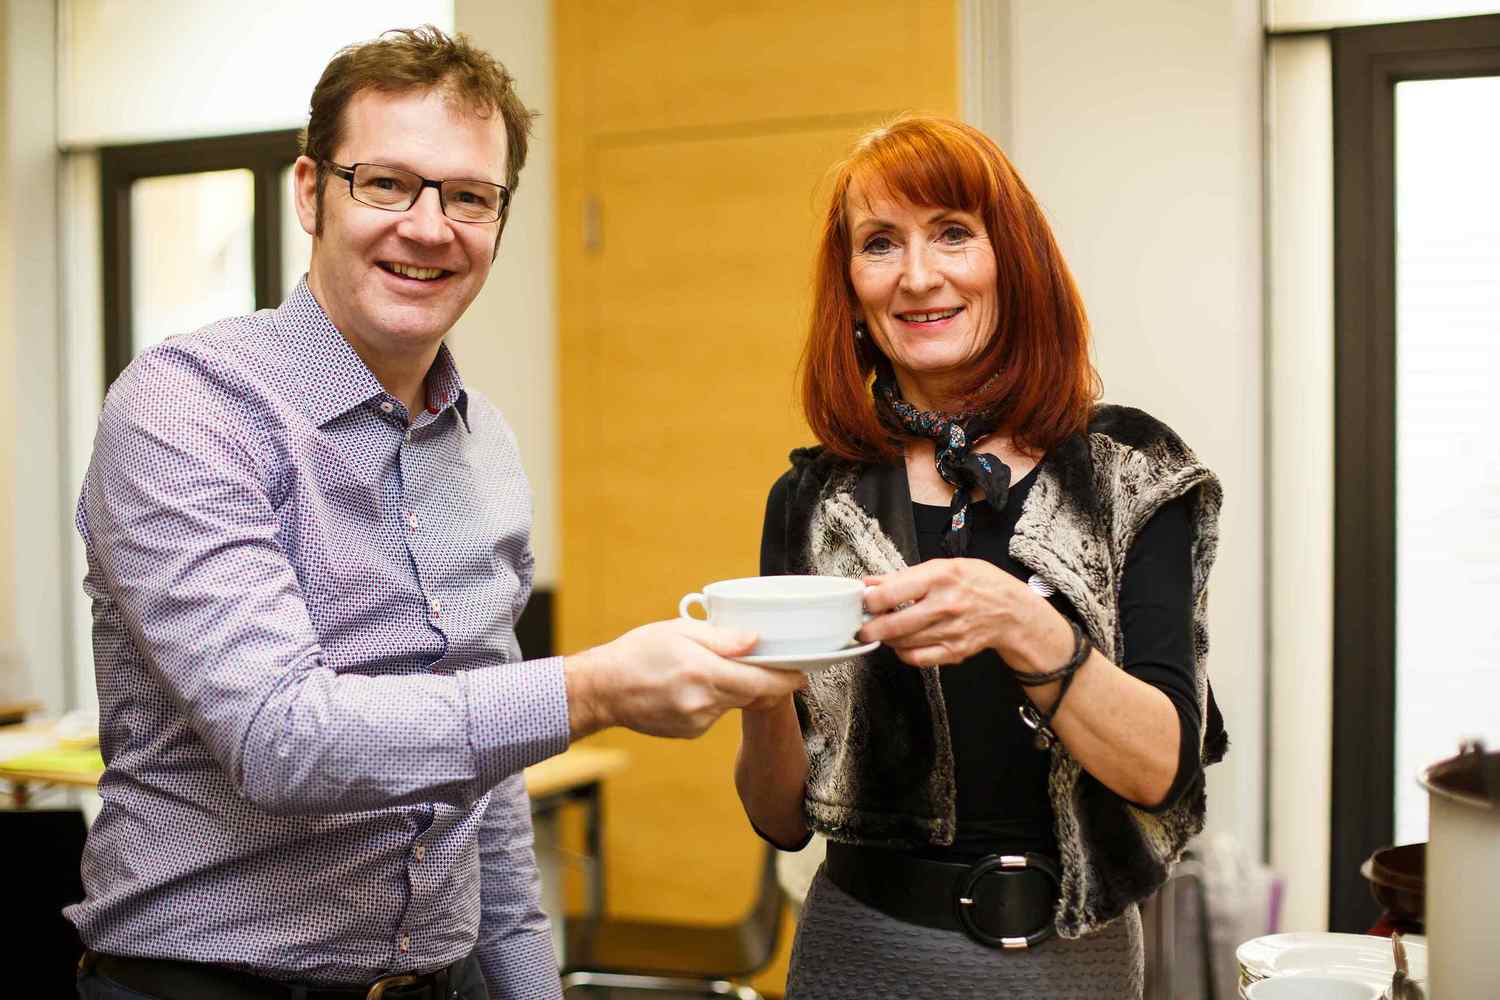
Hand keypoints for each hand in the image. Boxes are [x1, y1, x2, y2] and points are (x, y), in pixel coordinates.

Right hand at [565, 619, 806, 738]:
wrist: (602, 690)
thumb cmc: (637, 653)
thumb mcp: (678, 631)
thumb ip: (722, 638)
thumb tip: (756, 640)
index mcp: (704, 673)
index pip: (761, 681)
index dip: (787, 679)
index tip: (803, 674)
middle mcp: (704, 702)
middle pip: (751, 692)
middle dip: (760, 678)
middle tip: (760, 660)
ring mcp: (697, 722)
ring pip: (732, 702)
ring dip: (730, 687)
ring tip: (701, 668)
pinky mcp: (690, 733)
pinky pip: (714, 713)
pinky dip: (712, 699)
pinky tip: (687, 687)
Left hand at [858, 558, 1063, 669]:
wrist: (1012, 611)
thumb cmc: (978, 583)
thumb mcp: (944, 566)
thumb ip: (905, 576)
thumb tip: (871, 583)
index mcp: (941, 577)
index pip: (891, 593)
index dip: (869, 601)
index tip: (863, 602)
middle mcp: (945, 605)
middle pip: (893, 625)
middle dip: (869, 628)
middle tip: (862, 626)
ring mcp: (950, 631)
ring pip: (902, 642)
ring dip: (886, 638)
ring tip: (884, 630)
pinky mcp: (954, 651)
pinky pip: (918, 658)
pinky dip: (903, 653)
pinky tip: (903, 643)